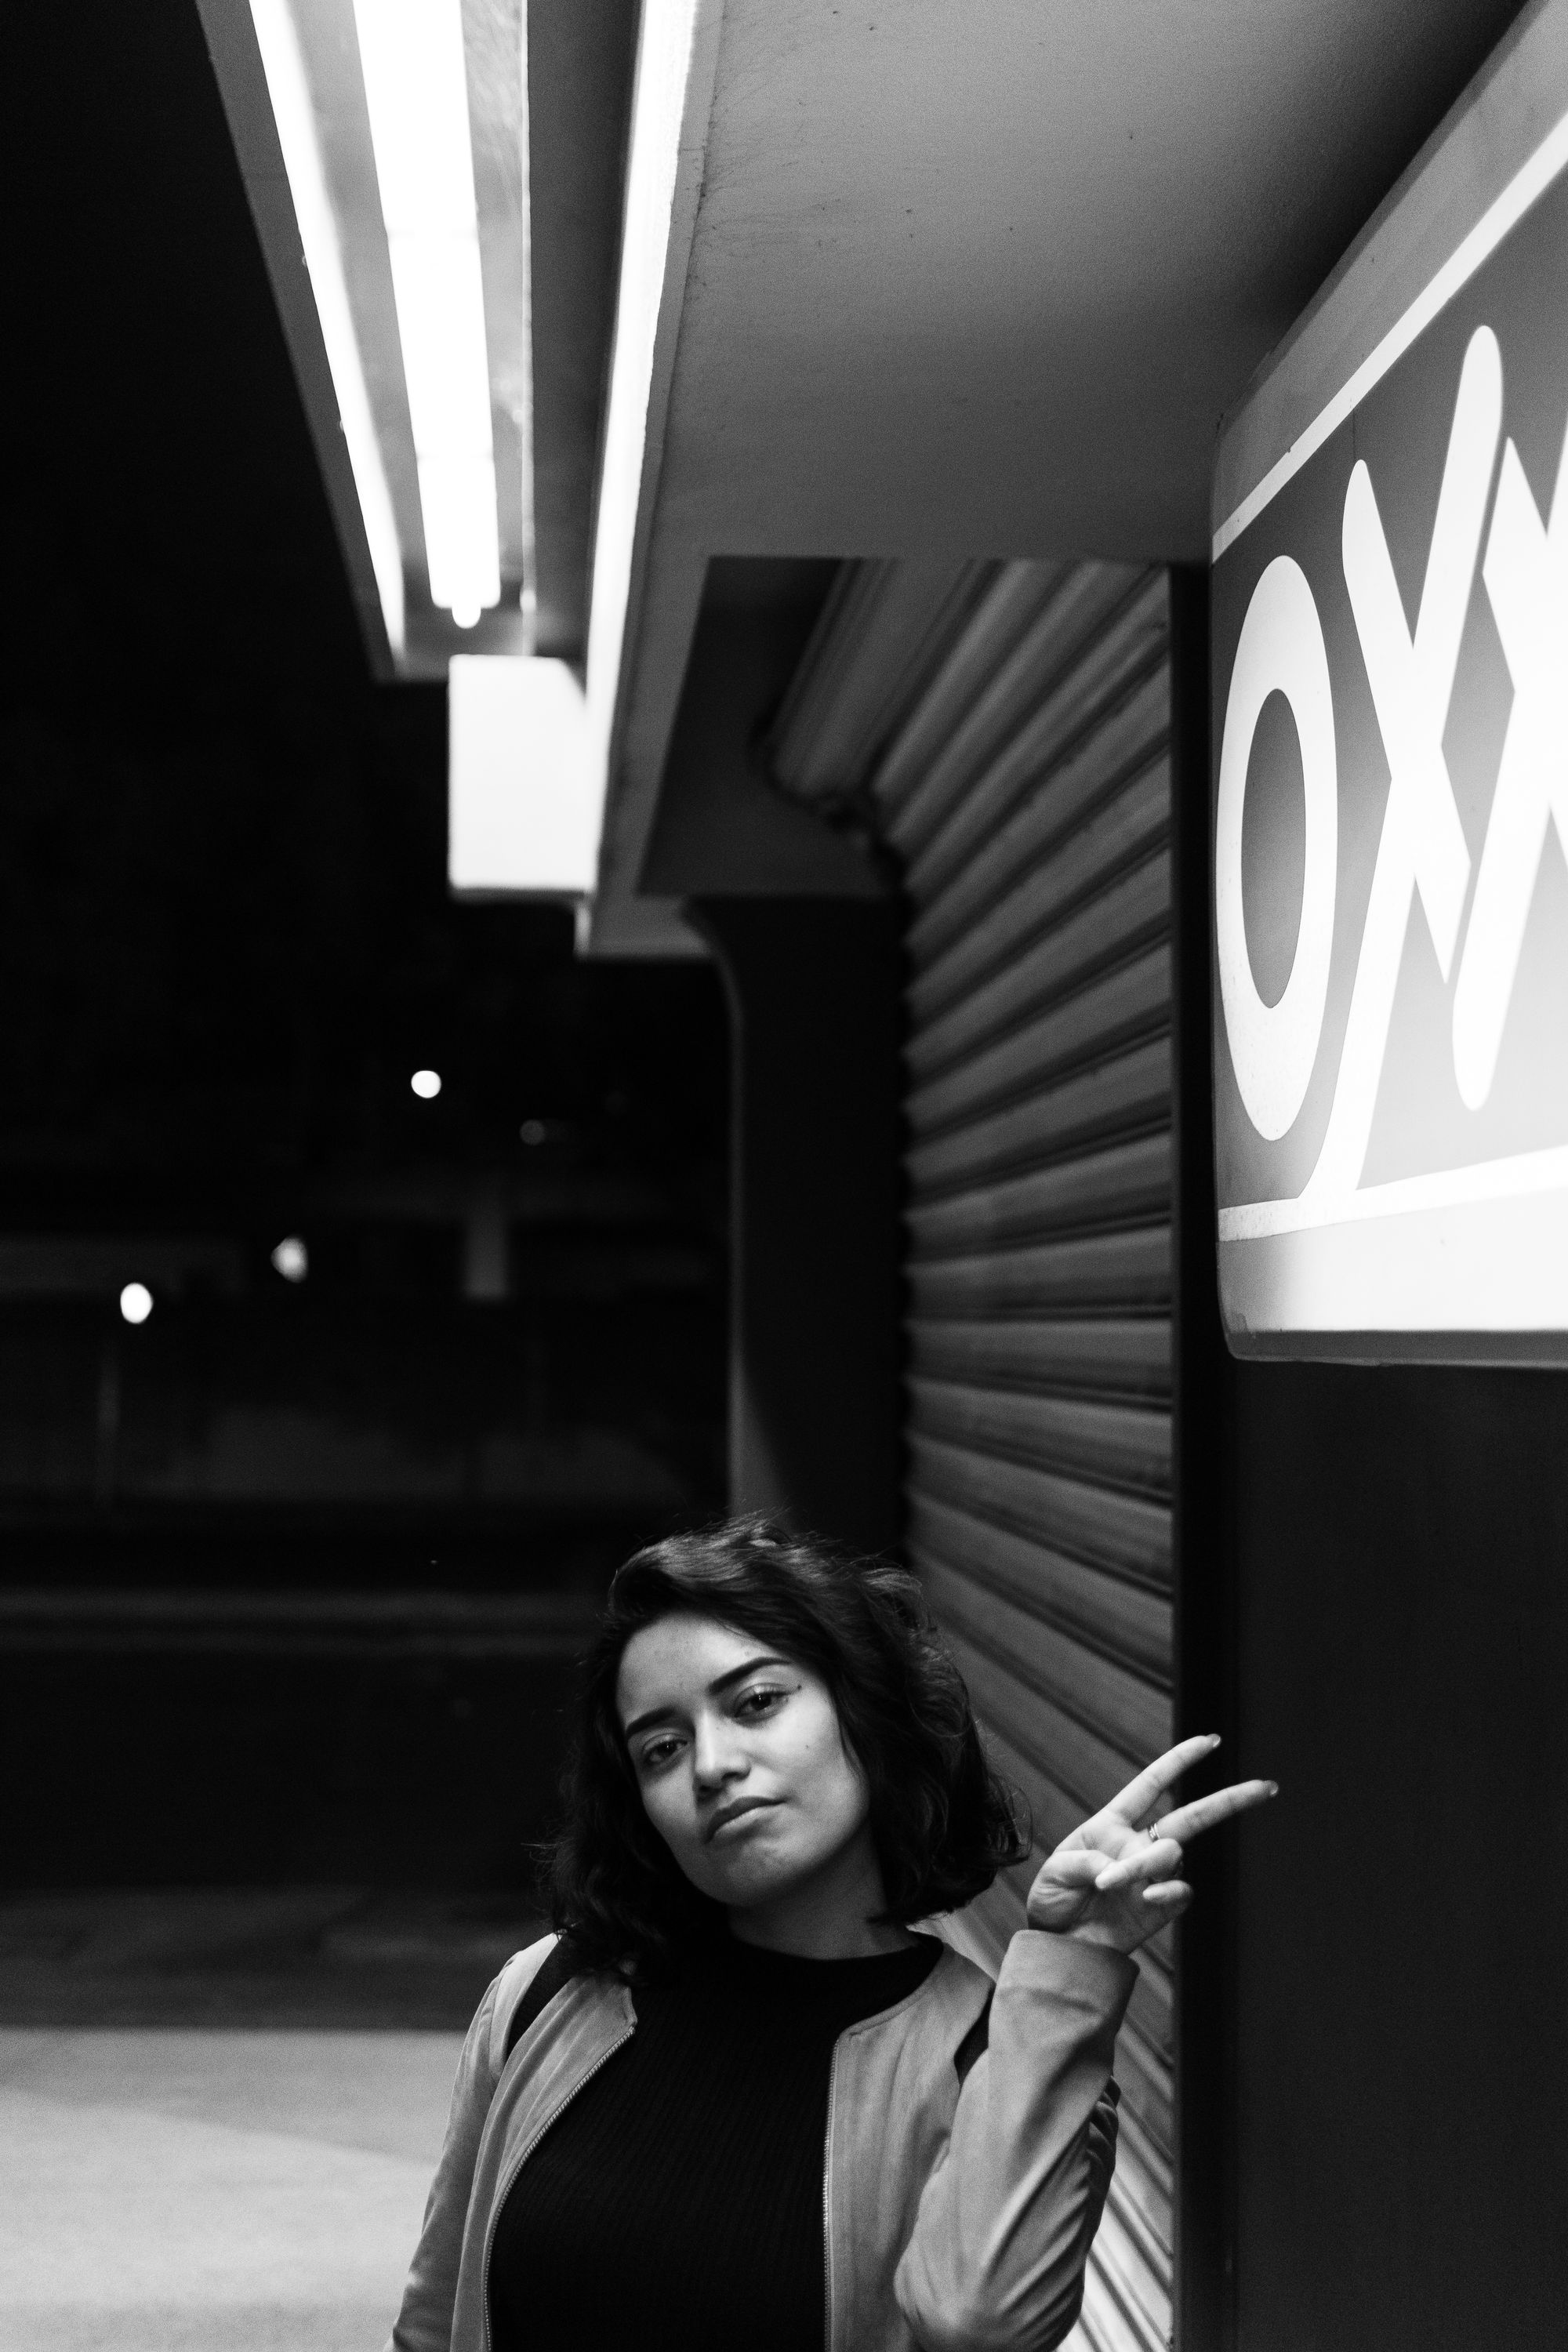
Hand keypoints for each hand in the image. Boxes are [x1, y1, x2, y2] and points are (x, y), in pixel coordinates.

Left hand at [1025, 1736, 1275, 1955]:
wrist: (1058, 1947)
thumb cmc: (1054, 1900)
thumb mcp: (1057, 1871)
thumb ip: (1087, 1862)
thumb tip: (1121, 1868)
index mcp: (1112, 1824)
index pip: (1153, 1784)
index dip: (1180, 1761)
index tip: (1210, 1741)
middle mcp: (1140, 1845)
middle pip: (1192, 1816)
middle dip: (1229, 1800)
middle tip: (1265, 1787)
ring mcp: (1154, 1877)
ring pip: (1172, 1855)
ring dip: (1145, 1864)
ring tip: (1111, 1884)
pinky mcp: (1161, 1907)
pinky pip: (1180, 1892)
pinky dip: (1166, 1891)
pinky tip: (1146, 1897)